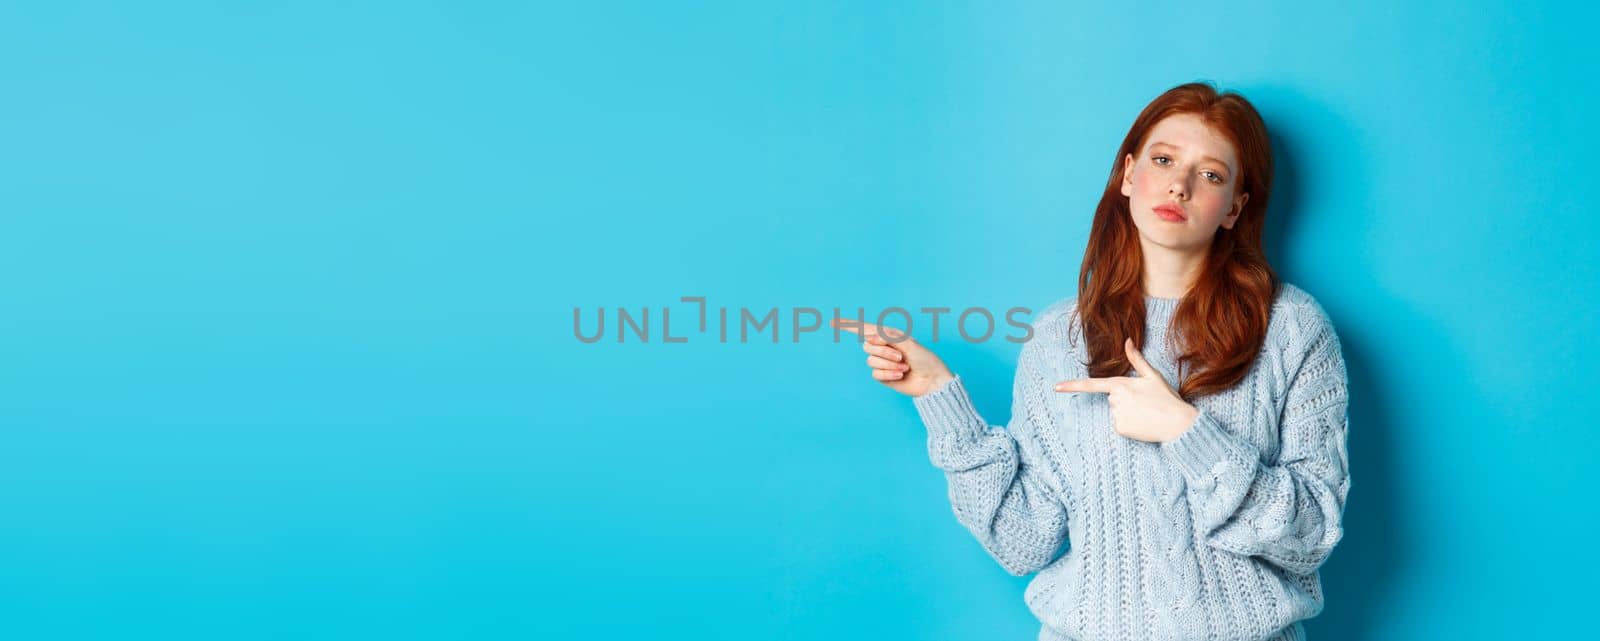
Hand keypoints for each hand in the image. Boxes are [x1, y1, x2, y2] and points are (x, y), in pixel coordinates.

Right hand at [832, 318, 954, 397]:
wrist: (931, 380)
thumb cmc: (924, 358)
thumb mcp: (908, 343)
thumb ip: (888, 337)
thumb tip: (869, 335)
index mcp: (888, 336)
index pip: (864, 329)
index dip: (848, 325)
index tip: (832, 322)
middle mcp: (883, 347)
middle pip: (867, 346)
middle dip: (884, 352)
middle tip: (901, 356)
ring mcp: (882, 362)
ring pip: (871, 361)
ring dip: (889, 364)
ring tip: (904, 367)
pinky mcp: (882, 376)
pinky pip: (876, 373)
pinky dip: (889, 374)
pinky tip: (901, 375)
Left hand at [1053, 337, 1198, 442]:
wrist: (1178, 423)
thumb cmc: (1166, 398)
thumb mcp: (1152, 376)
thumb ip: (1136, 359)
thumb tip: (1128, 340)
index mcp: (1121, 384)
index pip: (1091, 384)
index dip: (1072, 386)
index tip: (1056, 388)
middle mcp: (1115, 400)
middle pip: (1111, 398)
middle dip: (1124, 400)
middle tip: (1144, 403)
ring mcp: (1116, 415)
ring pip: (1115, 412)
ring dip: (1126, 412)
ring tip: (1145, 413)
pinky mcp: (1119, 429)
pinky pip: (1118, 425)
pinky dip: (1128, 425)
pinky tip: (1141, 423)